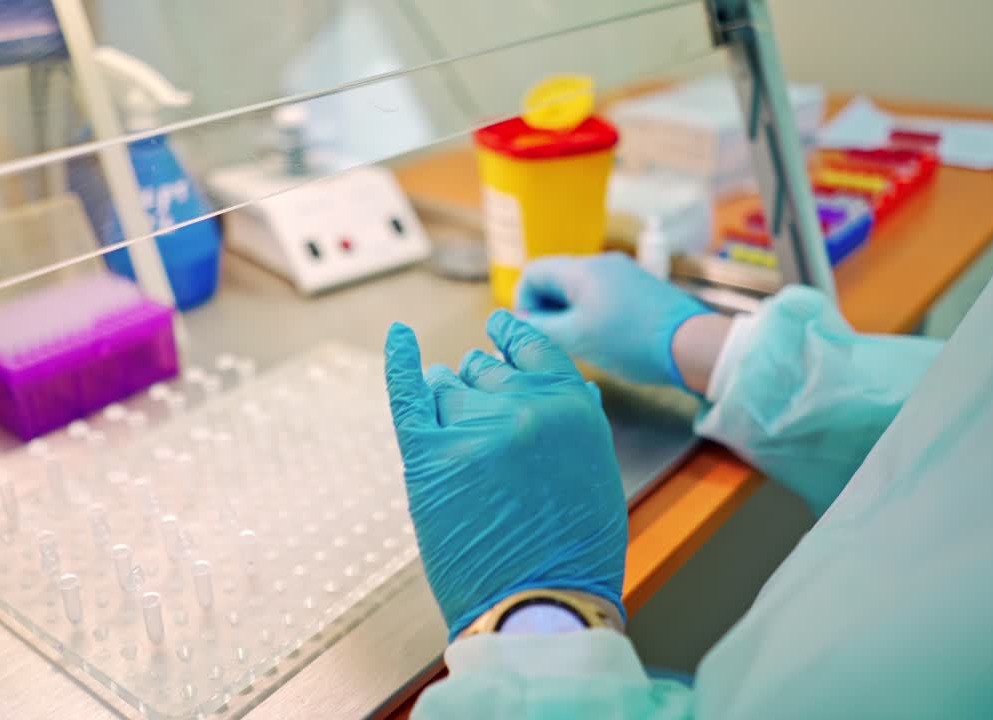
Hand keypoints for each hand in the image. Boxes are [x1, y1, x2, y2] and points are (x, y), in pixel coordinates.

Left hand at [384, 310, 626, 638]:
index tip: (498, 328)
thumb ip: (579, 424)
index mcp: (572, 406)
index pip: (535, 349)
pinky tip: (397, 336)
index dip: (513, 336)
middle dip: (479, 380)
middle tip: (475, 397)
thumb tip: (577, 389)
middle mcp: (523, 406)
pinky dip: (399, 361)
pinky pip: (408, 392)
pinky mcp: (428, 457)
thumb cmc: (574, 552)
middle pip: (487, 369)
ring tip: (446, 399)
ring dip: (446, 391)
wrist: (538, 606)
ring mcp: (473, 429)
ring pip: (448, 387)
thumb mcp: (596, 474)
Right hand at [516, 252, 709, 387]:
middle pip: (556, 279)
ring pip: (579, 289)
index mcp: (582, 269)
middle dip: (546, 310)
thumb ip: (539, 329)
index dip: (522, 302)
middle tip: (554, 341)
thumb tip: (516, 323)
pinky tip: (604, 339)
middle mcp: (602, 263)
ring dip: (569, 314)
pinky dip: (592, 314)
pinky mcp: (640, 288)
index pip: (533, 272)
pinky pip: (602, 295)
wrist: (692, 344)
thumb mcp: (576, 339)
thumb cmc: (630, 341)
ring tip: (579, 344)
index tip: (532, 331)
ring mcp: (624, 273)